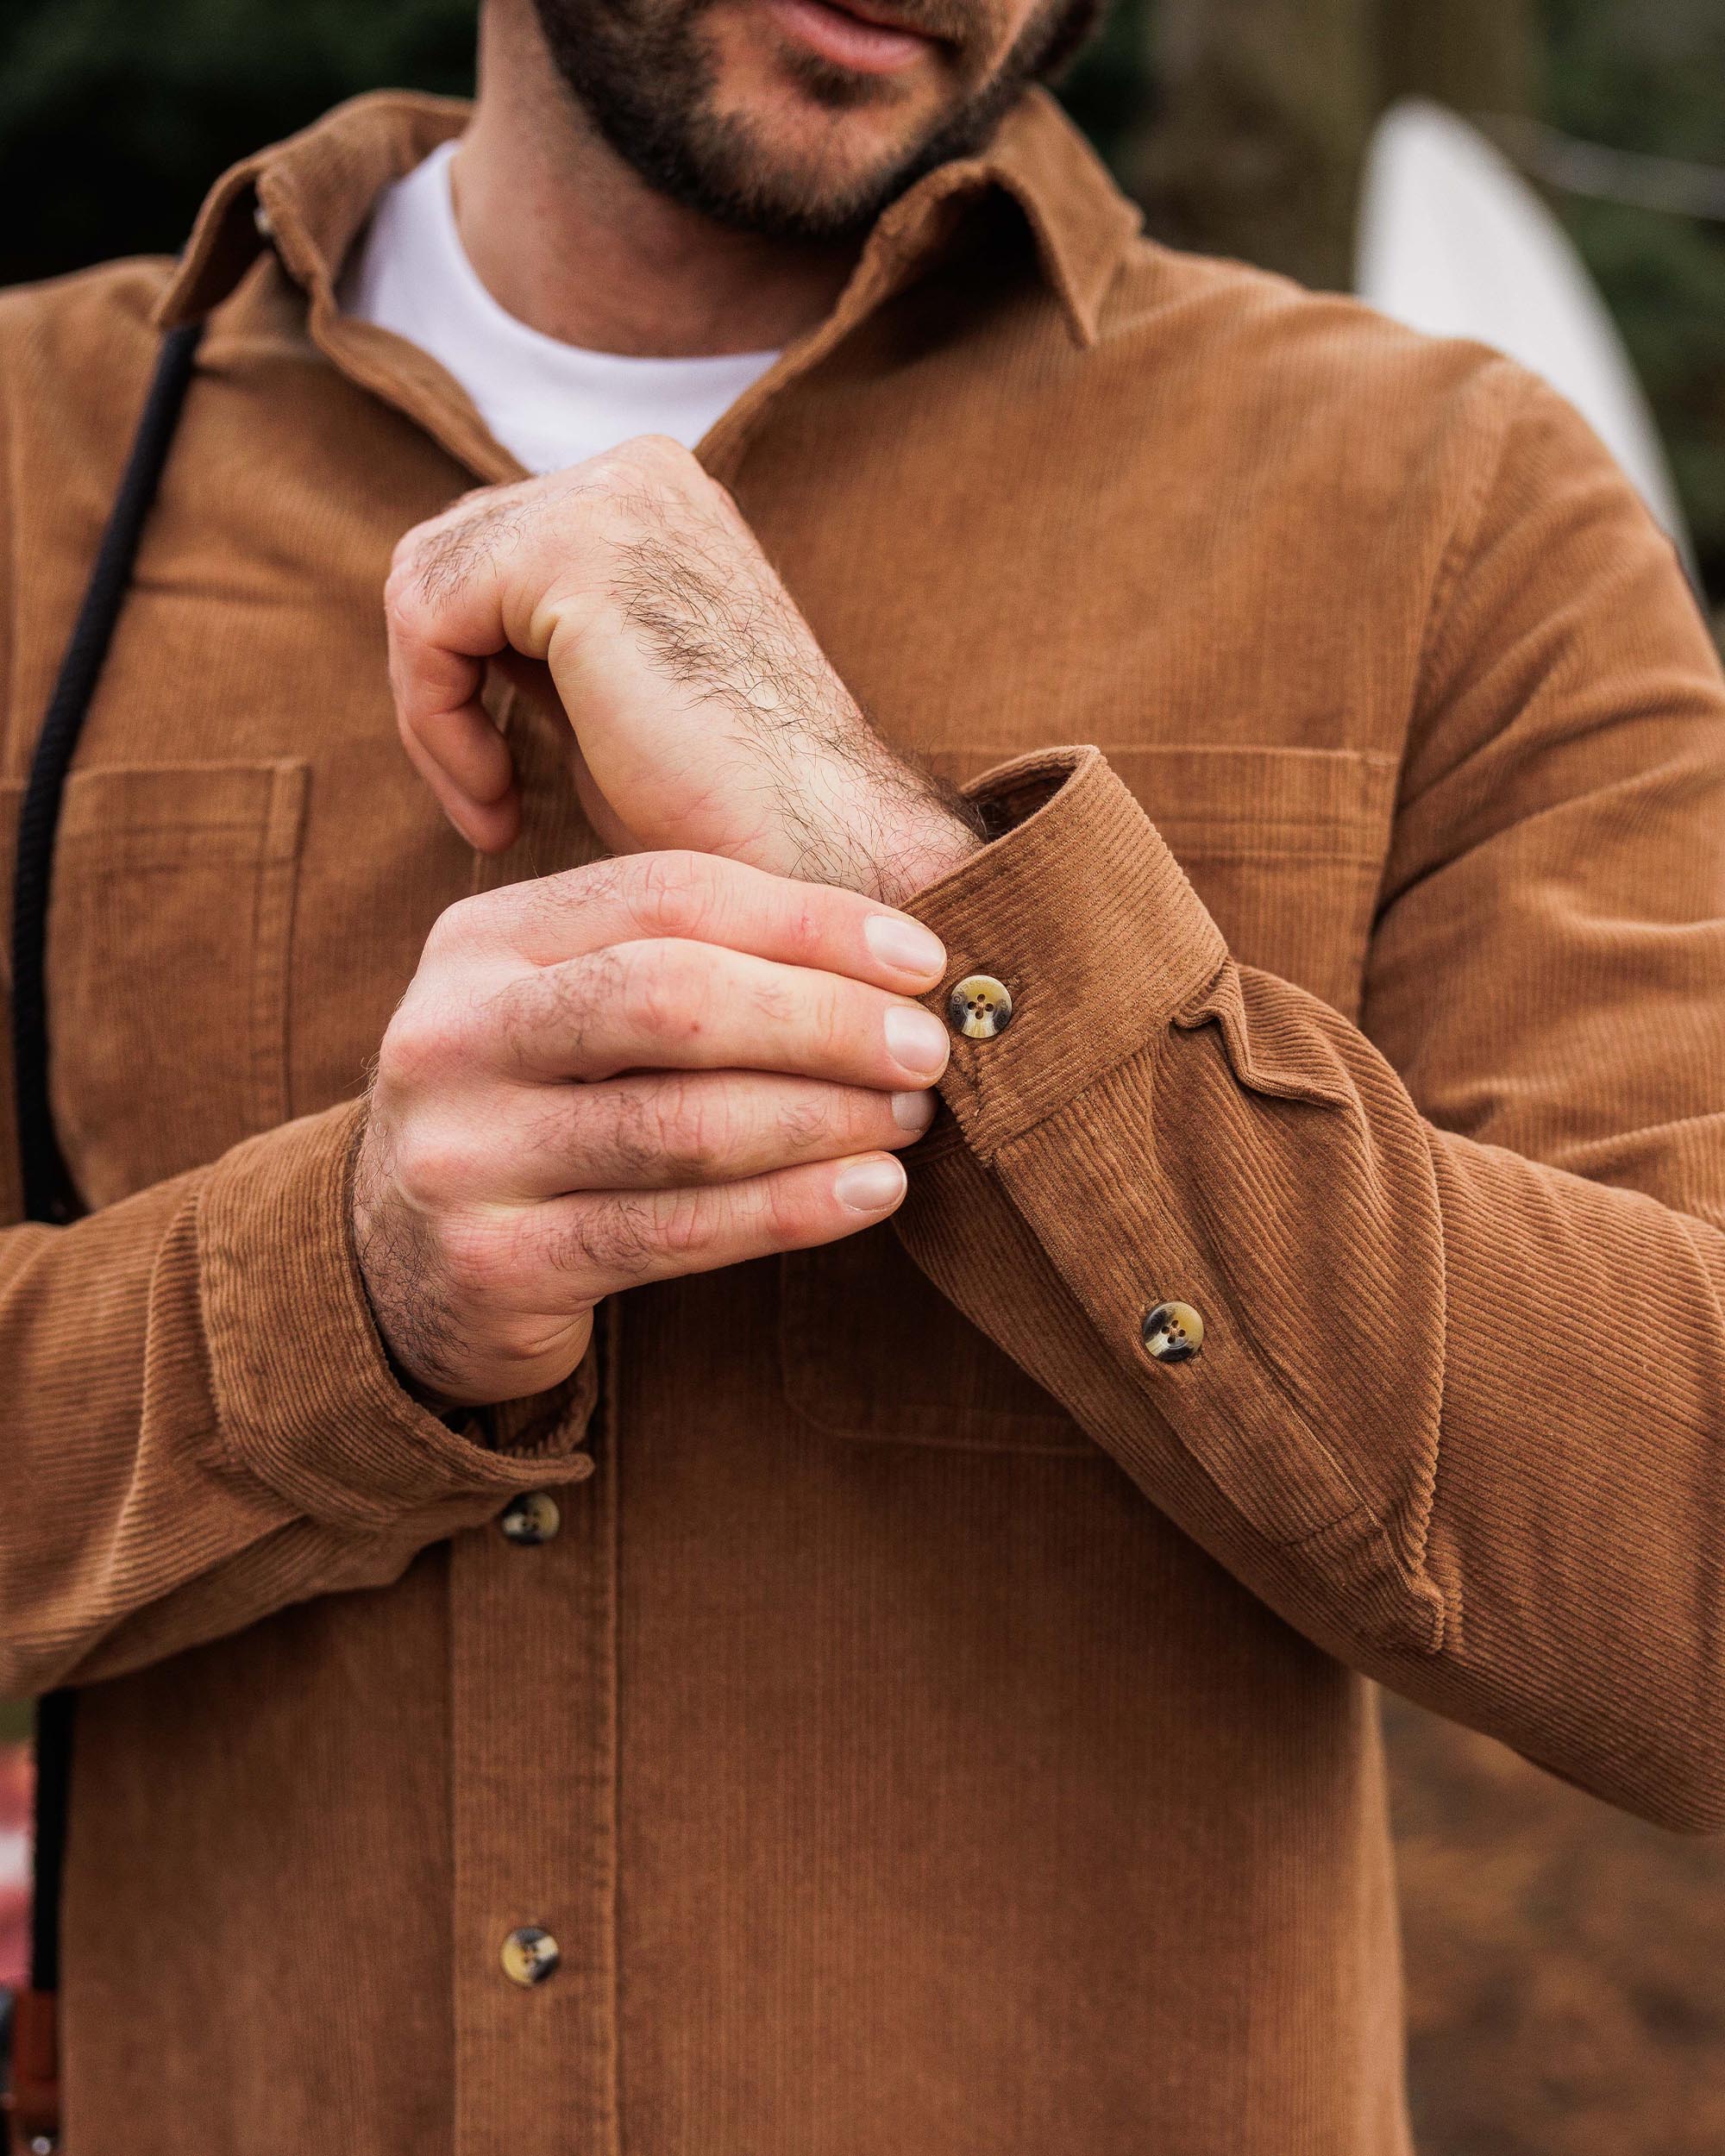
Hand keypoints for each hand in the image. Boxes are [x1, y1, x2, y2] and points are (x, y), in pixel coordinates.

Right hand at [352, 849, 952, 1407]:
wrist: (397, 1270)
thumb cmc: (538, 1115)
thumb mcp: (566, 1013)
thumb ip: (684, 966)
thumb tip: (894, 960)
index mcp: (483, 940)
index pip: (666, 894)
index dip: (807, 919)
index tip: (920, 958)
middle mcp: (451, 1033)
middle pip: (670, 997)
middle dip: (822, 1018)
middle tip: (925, 1048)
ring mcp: (462, 1154)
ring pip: (679, 1124)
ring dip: (821, 1118)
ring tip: (908, 1120)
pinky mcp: (493, 1264)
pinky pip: (672, 1233)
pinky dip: (790, 1209)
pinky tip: (871, 1192)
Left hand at [384, 435, 982, 906]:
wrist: (813, 848)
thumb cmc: (725, 812)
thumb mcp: (610, 695)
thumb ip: (537, 639)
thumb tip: (438, 628)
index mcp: (654, 497)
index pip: (487, 552)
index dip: (463, 679)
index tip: (502, 793)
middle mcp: (638, 471)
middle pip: (443, 556)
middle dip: (440, 693)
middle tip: (491, 807)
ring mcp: (612, 494)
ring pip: (421, 586)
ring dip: (434, 720)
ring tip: (498, 810)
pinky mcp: (575, 544)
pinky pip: (424, 621)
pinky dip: (434, 723)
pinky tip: (500, 802)